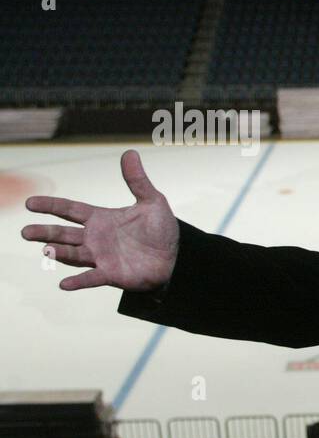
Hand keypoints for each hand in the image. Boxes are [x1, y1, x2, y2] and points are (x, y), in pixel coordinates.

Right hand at [21, 148, 179, 291]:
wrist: (175, 258)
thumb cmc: (160, 230)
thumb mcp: (152, 202)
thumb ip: (137, 181)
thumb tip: (130, 152)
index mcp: (100, 218)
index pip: (70, 209)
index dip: (50, 205)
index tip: (30, 203)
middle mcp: (95, 238)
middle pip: (63, 234)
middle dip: (45, 232)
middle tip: (25, 232)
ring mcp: (100, 257)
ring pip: (73, 254)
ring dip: (58, 253)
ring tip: (44, 250)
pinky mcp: (111, 274)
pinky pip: (91, 278)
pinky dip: (78, 281)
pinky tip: (64, 285)